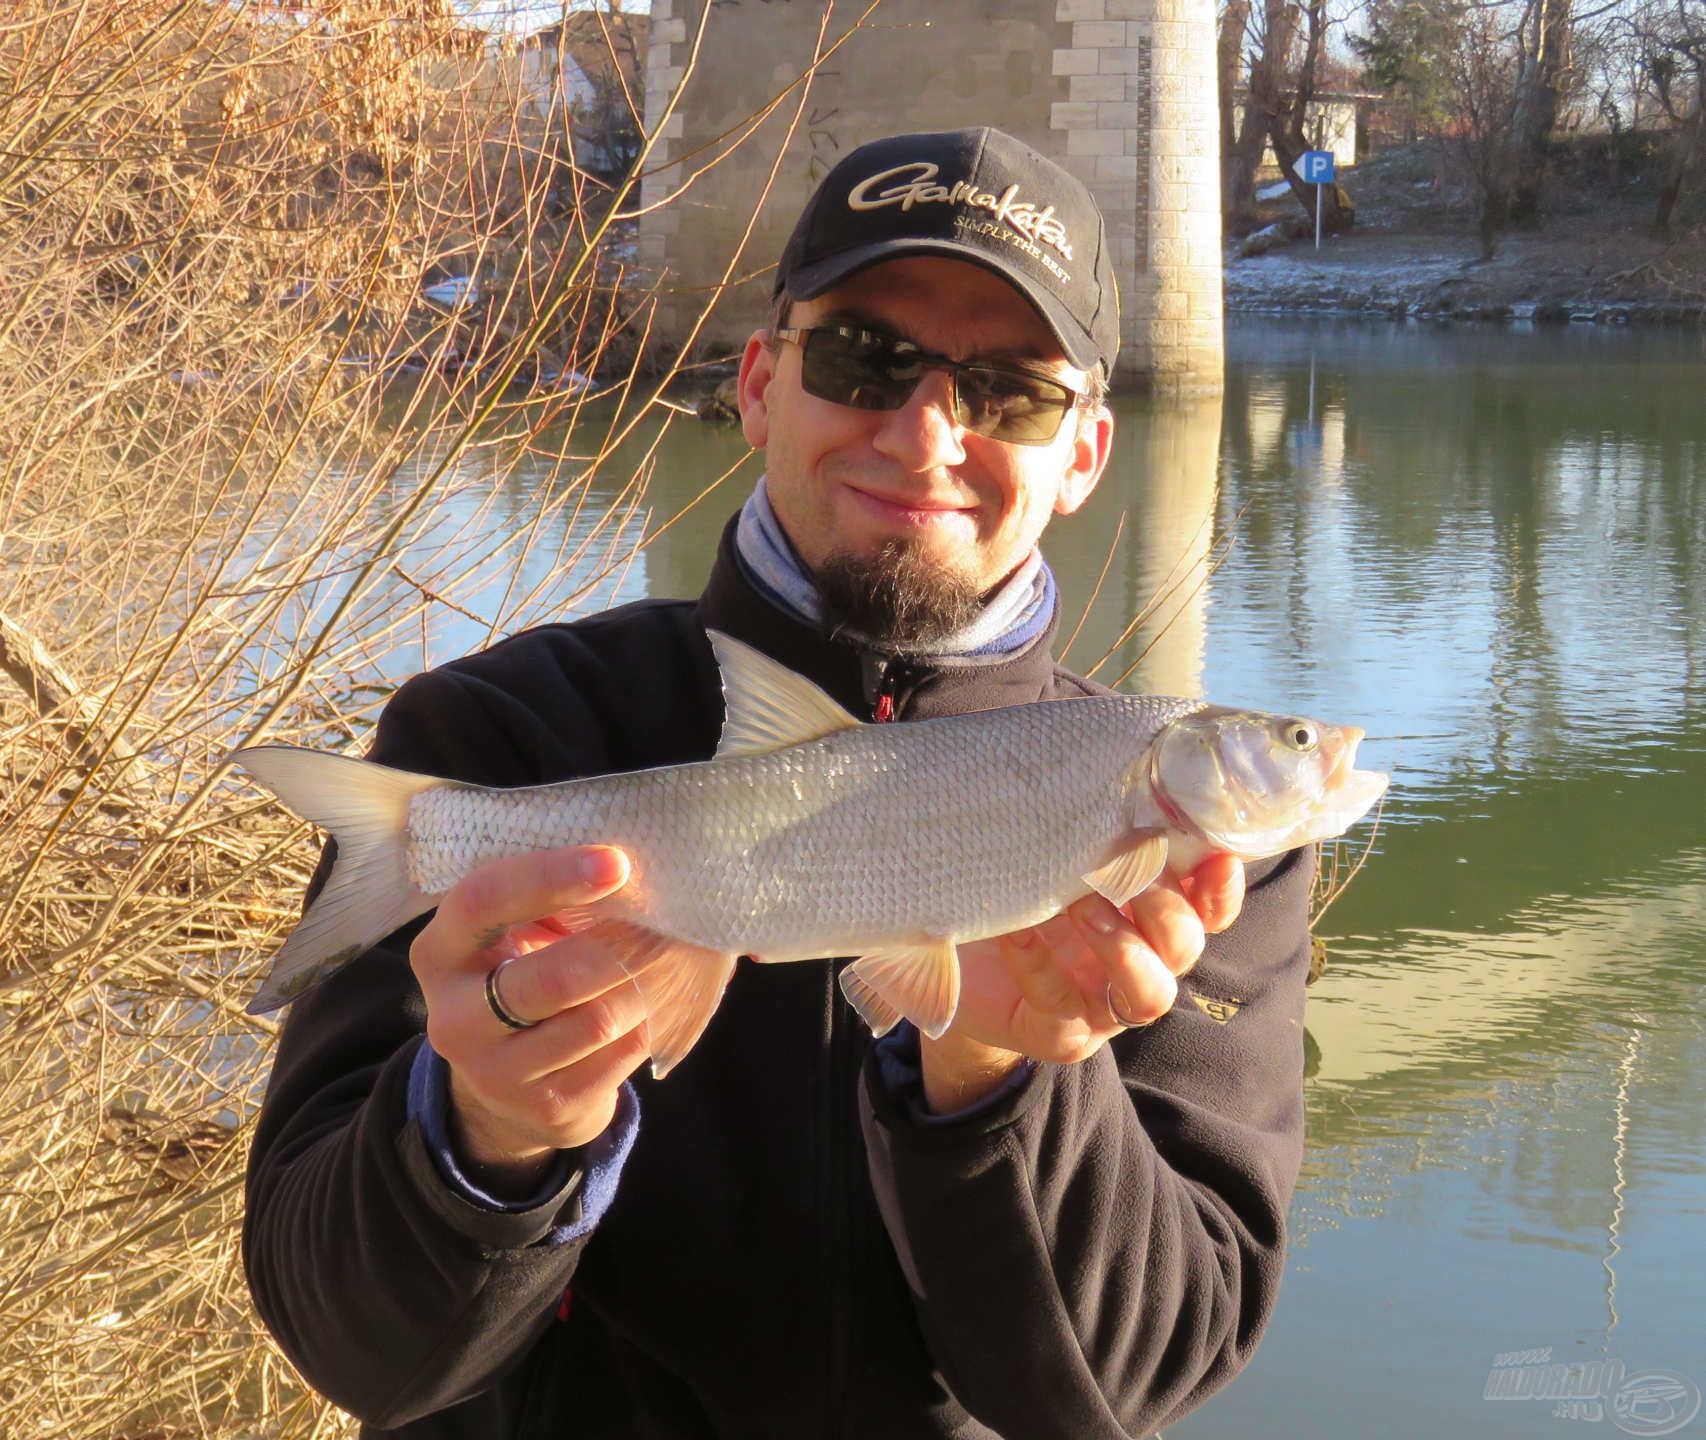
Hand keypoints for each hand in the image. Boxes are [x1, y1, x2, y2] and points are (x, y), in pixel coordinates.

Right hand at [410, 845, 647, 1195]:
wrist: (511, 1081)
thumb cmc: (522, 973)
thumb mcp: (512, 932)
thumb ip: (551, 900)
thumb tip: (625, 872)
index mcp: (439, 953)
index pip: (483, 902)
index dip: (551, 877)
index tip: (617, 863)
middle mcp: (453, 1019)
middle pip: (552, 977)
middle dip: (620, 946)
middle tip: (661, 923)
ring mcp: (496, 1073)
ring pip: (596, 1020)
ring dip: (644, 984)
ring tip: (663, 959)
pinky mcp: (545, 1108)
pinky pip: (620, 1054)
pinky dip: (648, 1019)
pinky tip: (651, 1001)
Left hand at [918, 854, 1245, 1112]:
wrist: (952, 942)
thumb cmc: (1014, 883)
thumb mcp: (1052, 848)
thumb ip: (1093, 825)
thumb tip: (1120, 768)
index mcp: (1149, 916)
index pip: (1209, 908)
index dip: (1220, 888)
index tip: (1214, 854)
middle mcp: (1139, 962)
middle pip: (1184, 947)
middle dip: (1162, 907)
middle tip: (1121, 866)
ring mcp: (1101, 1005)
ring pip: (1148, 996)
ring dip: (1123, 948)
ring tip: (1080, 905)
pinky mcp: (1056, 1033)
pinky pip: (1062, 1013)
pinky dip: (1039, 967)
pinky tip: (1014, 931)